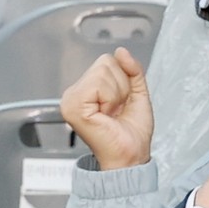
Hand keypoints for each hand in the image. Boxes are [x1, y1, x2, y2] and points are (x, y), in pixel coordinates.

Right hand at [59, 47, 154, 171]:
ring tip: (112, 114)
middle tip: (117, 110)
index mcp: (85, 90)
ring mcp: (70, 99)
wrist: (131, 156)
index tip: (121, 105)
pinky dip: (110, 99)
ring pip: (103, 71)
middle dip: (121, 87)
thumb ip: (132, 70)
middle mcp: (74, 93)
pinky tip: (105, 115)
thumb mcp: (137, 93)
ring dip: (117, 94)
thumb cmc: (132, 133)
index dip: (123, 81)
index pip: (107, 61)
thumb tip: (121, 51)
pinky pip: (99, 84)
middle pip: (105, 62)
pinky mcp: (73, 105)